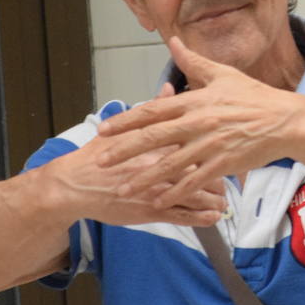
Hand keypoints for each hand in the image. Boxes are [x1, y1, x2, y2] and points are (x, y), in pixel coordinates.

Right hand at [46, 78, 227, 227]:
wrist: (75, 185)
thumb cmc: (96, 157)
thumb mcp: (123, 127)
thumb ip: (152, 109)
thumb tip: (170, 87)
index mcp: (155, 141)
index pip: (194, 138)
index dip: (213, 141)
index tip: (226, 141)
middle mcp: (160, 163)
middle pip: (201, 166)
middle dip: (220, 173)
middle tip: (230, 175)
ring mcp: (157, 188)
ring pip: (197, 192)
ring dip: (215, 198)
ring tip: (225, 201)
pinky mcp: (151, 210)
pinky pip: (184, 215)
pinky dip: (202, 216)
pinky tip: (214, 217)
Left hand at [95, 37, 302, 205]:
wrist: (285, 121)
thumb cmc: (255, 97)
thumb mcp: (223, 74)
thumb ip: (193, 62)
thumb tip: (174, 41)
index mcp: (195, 101)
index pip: (153, 111)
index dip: (126, 121)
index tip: (104, 129)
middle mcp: (198, 123)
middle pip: (153, 138)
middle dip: (124, 151)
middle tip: (101, 160)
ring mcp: (210, 145)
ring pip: (170, 164)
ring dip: (144, 177)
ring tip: (123, 187)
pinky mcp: (223, 164)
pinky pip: (193, 180)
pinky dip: (174, 192)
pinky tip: (158, 201)